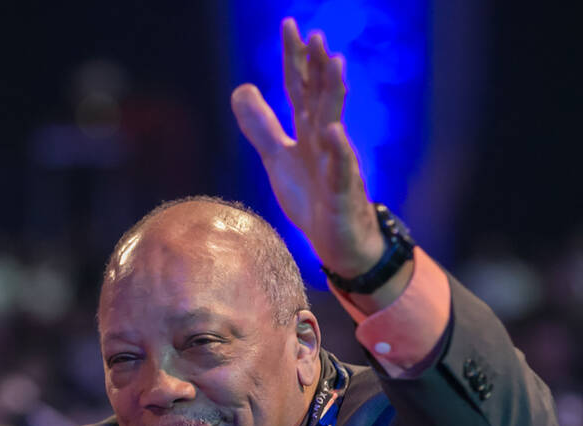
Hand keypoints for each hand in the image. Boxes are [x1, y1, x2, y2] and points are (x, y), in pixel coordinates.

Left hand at [231, 19, 385, 277]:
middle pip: (321, 97)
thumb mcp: (279, 158)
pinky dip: (337, 150)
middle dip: (318, 67)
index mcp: (309, 130)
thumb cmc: (313, 197)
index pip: (300, 87)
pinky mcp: (342, 192)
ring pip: (336, 123)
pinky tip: (332, 131)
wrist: (339, 241)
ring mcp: (336, 164)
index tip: (289, 25)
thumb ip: (261, 125)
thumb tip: (240, 88)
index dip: (294, 58)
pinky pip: (340, 169)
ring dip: (334, 94)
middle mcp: (326, 140)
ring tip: (334, 63)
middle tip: (315, 35)